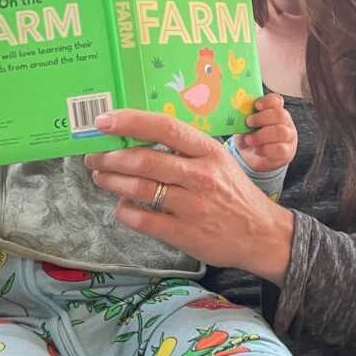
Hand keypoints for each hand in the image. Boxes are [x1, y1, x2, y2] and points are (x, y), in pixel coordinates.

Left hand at [84, 109, 294, 285]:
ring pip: (139, 189)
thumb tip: (139, 136)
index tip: (103, 121)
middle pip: (144, 160)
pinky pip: (142, 219)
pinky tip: (122, 205)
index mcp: (208, 151)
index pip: (165, 128)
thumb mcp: (218, 161)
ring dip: (112, 181)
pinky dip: (125, 210)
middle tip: (94, 156)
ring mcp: (192, 206)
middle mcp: (201, 175)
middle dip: (111, 157)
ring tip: (100, 178)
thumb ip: (185, 149)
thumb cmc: (233, 193)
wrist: (261, 235)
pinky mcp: (185, 233)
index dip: (131, 121)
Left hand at [232, 93, 296, 172]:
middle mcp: (285, 122)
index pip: (276, 100)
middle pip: (280, 115)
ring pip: (281, 132)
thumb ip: (243, 117)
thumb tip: (233, 111)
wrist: (254, 157)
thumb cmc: (250, 136)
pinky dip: (265, 149)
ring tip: (249, 140)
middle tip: (248, 123)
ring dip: (262, 136)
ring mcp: (288, 137)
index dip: (267, 101)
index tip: (256, 105)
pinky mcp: (287, 152)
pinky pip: (279, 149)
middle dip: (262, 118)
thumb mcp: (245, 125)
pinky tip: (256, 150)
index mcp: (274, 110)